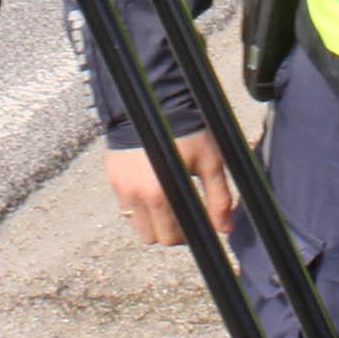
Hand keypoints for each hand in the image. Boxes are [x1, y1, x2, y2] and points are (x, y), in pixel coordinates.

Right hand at [101, 133, 233, 245]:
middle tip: (186, 215)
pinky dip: (139, 206)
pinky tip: (153, 189)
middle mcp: (136, 194)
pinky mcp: (113, 178)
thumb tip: (225, 229)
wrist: (155, 100)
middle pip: (153, 237)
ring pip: (137, 225)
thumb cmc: (188, 130)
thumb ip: (219, 198)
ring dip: (153, 222)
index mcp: (160, 194)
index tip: (198, 225)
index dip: (188, 236)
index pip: (171, 237)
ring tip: (168, 203)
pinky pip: (125, 206)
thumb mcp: (210, 161)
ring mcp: (121, 187)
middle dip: (171, 232)